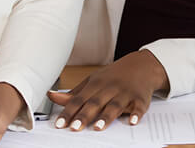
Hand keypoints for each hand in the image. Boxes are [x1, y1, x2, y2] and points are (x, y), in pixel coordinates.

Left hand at [45, 50, 168, 131]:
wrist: (142, 65)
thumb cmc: (113, 76)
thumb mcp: (93, 81)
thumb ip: (74, 93)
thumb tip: (52, 97)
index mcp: (96, 83)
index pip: (79, 99)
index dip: (69, 112)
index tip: (60, 124)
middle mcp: (110, 87)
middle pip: (95, 102)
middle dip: (84, 115)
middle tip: (74, 128)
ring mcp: (126, 93)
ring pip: (115, 105)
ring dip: (107, 116)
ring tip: (98, 126)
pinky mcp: (140, 99)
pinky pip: (139, 107)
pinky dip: (136, 114)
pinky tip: (132, 121)